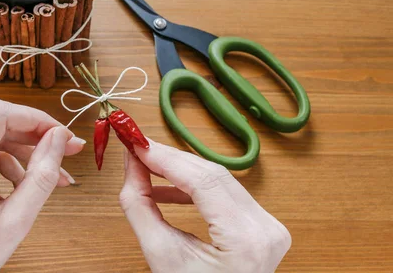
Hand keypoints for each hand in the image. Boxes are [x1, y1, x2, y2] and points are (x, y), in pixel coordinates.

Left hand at [0, 100, 85, 272]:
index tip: (63, 134)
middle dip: (36, 137)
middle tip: (69, 151)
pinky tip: (22, 184)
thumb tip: (59, 138)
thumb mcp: (12, 223)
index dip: (37, 119)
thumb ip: (41, 176)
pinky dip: (3, 162)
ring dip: (23, 153)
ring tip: (52, 176)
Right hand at [120, 139, 290, 272]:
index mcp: (245, 240)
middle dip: (170, 159)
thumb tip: (131, 164)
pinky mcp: (262, 223)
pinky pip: (224, 192)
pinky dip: (194, 187)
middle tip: (137, 148)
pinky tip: (166, 188)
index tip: (136, 144)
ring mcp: (269, 225)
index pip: (203, 180)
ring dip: (180, 170)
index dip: (166, 158)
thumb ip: (140, 205)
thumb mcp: (161, 256)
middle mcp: (265, 227)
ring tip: (146, 166)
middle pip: (212, 174)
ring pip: (218, 178)